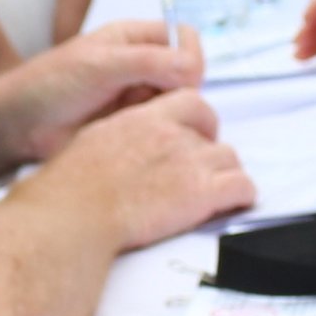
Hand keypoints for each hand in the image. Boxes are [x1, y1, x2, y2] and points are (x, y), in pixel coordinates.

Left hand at [0, 16, 205, 164]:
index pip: (185, 38)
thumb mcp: (100, 65)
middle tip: (153, 109)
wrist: (19, 125)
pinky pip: (161, 128)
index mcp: (134, 38)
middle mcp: (142, 64)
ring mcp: (138, 96)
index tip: (179, 81)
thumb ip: (148, 62)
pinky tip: (136, 140)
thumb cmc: (51, 84)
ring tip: (138, 126)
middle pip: (188, 74)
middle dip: (180, 92)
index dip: (189, 58)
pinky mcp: (133, 125)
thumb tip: (192, 68)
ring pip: (178, 104)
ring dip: (168, 115)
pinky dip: (157, 134)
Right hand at [42, 85, 253, 243]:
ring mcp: (190, 163)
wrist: (77, 213)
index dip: (200, 121)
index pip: (192, 102)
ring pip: (231, 159)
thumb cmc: (72, 186)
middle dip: (211, 152)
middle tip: (203, 171)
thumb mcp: (94, 141)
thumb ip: (120, 134)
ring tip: (217, 192)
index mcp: (145, 118)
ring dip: (226, 175)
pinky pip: (243, 187)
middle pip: (213, 134)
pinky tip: (234, 204)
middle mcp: (172, 135)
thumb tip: (122, 140)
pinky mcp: (202, 194)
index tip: (196, 135)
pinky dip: (243, 196)